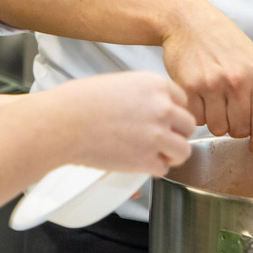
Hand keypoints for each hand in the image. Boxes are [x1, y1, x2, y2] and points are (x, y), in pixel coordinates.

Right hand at [51, 72, 195, 175]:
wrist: (63, 122)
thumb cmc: (81, 101)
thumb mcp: (119, 84)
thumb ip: (143, 95)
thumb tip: (154, 109)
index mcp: (155, 84)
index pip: (182, 100)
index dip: (172, 112)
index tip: (162, 119)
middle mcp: (162, 107)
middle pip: (188, 125)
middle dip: (175, 133)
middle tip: (158, 138)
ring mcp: (157, 134)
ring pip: (183, 150)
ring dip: (170, 153)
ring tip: (153, 153)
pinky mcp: (147, 159)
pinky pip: (163, 168)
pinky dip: (153, 168)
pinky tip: (137, 161)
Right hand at [159, 0, 252, 151]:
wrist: (189, 21)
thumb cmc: (222, 40)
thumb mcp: (251, 61)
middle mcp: (236, 81)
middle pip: (240, 130)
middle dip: (235, 128)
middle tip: (230, 114)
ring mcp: (212, 84)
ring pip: (217, 128)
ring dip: (215, 122)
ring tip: (213, 103)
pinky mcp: (190, 87)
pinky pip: (197, 118)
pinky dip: (198, 114)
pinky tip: (199, 97)